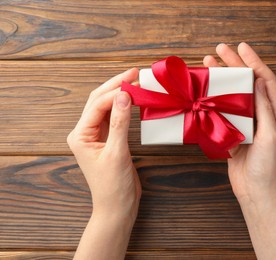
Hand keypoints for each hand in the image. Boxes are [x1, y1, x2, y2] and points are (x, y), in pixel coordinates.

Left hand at [67, 68, 140, 219]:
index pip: (98, 104)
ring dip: (120, 93)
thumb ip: (119, 123)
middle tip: (134, 72)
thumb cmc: (113, 186)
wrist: (117, 207)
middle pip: (99, 100)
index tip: (135, 82)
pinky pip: (113, 117)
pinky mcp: (107, 139)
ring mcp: (95, 135)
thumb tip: (124, 96)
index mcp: (80, 135)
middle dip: (116, 85)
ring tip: (135, 81)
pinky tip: (133, 99)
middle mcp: (85, 132)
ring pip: (106, 106)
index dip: (116, 91)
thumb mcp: (117, 153)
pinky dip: (123, 106)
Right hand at [203, 43, 275, 205]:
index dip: (254, 61)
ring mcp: (247, 124)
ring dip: (221, 81)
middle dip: (235, 65)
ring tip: (208, 66)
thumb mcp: (271, 136)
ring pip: (233, 96)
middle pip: (247, 84)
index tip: (241, 47)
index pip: (265, 80)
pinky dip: (214, 102)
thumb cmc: (269, 167)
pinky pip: (223, 113)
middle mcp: (262, 115)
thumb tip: (259, 81)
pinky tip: (204, 94)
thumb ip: (265, 109)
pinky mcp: (234, 134)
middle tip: (219, 50)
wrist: (256, 193)